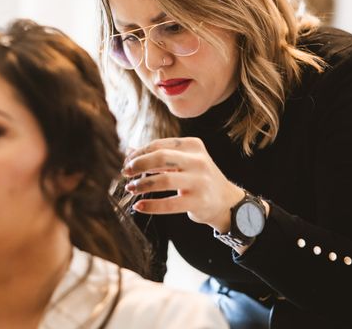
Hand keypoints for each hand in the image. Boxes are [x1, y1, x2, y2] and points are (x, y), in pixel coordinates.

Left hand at [123, 137, 244, 231]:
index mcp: (193, 145)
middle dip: (139, 164)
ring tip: (131, 188)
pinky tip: (139, 206)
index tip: (127, 162)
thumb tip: (129, 151)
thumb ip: (158, 155)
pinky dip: (151, 205)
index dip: (139, 153)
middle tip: (125, 173)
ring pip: (164, 180)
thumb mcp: (183, 161)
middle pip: (161, 158)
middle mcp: (198, 161)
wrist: (226, 201)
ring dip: (142, 184)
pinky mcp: (199, 201)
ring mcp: (200, 181)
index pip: (159, 145)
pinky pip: (170, 203)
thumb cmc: (198, 177)